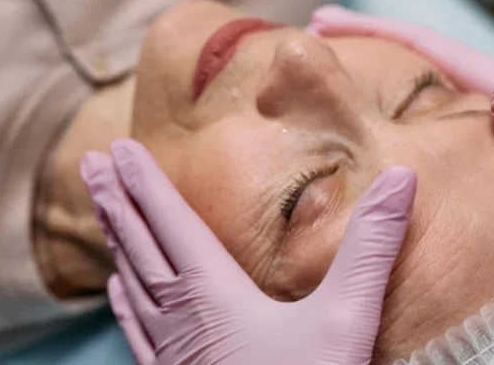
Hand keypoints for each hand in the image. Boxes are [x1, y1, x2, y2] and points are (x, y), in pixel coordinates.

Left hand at [79, 139, 416, 364]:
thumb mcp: (346, 317)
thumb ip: (370, 248)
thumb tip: (402, 177)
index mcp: (213, 293)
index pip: (171, 223)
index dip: (146, 183)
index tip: (118, 149)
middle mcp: (181, 318)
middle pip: (139, 247)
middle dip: (116, 201)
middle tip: (91, 164)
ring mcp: (171, 352)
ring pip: (132, 284)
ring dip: (116, 243)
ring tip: (102, 211)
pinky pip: (137, 329)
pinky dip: (123, 301)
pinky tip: (117, 291)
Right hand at [308, 5, 493, 239]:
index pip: (423, 45)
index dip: (373, 32)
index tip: (325, 23)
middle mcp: (489, 87)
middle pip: (413, 60)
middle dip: (364, 50)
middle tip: (317, 50)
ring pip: (423, 90)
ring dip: (382, 80)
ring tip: (343, 89)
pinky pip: (441, 118)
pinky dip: (411, 114)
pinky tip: (401, 134)